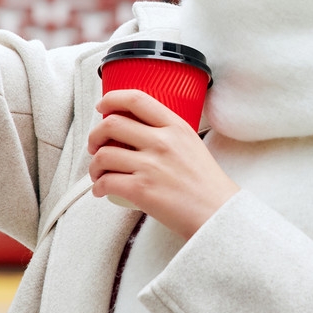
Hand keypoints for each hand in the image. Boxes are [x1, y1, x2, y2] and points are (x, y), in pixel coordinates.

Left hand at [87, 90, 238, 239]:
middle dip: (95, 135)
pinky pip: (106, 182)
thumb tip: (138, 130)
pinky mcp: (141, 190)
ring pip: (103, 155)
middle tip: (95, 146)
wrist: (218, 213)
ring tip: (99, 173)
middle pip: (111, 124)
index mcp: (176, 127)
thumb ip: (168, 134)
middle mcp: (162, 142)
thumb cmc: (207, 184)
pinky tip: (102, 190)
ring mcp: (151, 166)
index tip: (102, 106)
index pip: (136, 99)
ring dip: (94, 165)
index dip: (111, 99)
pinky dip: (97, 187)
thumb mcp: (192, 144)